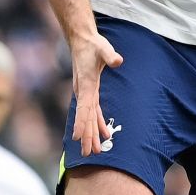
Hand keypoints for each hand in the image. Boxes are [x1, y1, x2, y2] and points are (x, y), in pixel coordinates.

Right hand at [70, 27, 124, 156]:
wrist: (82, 40)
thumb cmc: (93, 44)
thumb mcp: (103, 47)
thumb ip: (110, 54)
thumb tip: (118, 61)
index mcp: (86, 85)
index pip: (83, 107)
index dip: (81, 123)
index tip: (78, 137)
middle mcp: (83, 92)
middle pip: (85, 118)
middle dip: (86, 136)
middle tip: (88, 154)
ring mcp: (85, 93)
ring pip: (89, 118)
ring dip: (92, 134)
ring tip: (95, 151)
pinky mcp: (90, 92)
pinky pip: (93, 112)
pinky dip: (98, 123)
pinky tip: (104, 134)